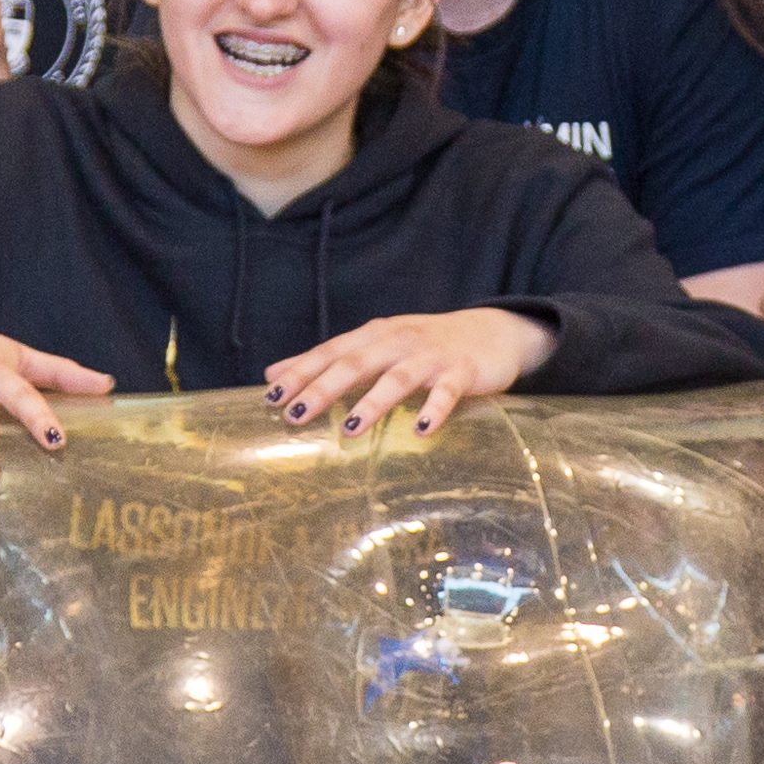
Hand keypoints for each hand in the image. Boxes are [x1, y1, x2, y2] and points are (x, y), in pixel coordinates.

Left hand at [264, 308, 555, 438]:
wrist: (493, 331)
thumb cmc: (424, 345)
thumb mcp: (375, 345)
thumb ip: (328, 360)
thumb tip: (272, 375)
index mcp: (374, 335)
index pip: (330, 352)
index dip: (300, 373)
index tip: (270, 397)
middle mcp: (398, 341)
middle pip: (356, 363)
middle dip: (324, 388)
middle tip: (296, 415)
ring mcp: (431, 356)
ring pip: (397, 378)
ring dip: (372, 403)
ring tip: (349, 429)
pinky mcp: (462, 371)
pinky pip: (447, 392)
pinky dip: (434, 410)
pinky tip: (421, 431)